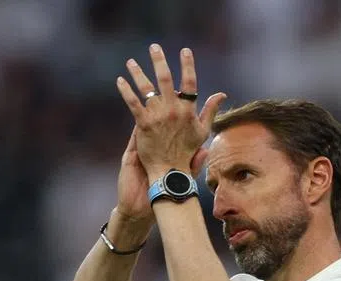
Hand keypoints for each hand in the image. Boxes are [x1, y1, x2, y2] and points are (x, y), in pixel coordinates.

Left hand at [116, 45, 226, 180]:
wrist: (170, 173)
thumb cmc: (186, 153)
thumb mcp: (202, 131)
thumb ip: (211, 110)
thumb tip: (221, 94)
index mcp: (188, 110)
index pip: (190, 83)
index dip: (188, 65)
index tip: (185, 51)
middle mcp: (174, 110)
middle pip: (166, 79)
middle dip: (159, 61)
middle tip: (154, 47)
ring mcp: (158, 116)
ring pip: (147, 88)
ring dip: (138, 73)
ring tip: (131, 62)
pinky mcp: (143, 124)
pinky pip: (133, 103)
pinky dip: (126, 91)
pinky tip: (120, 81)